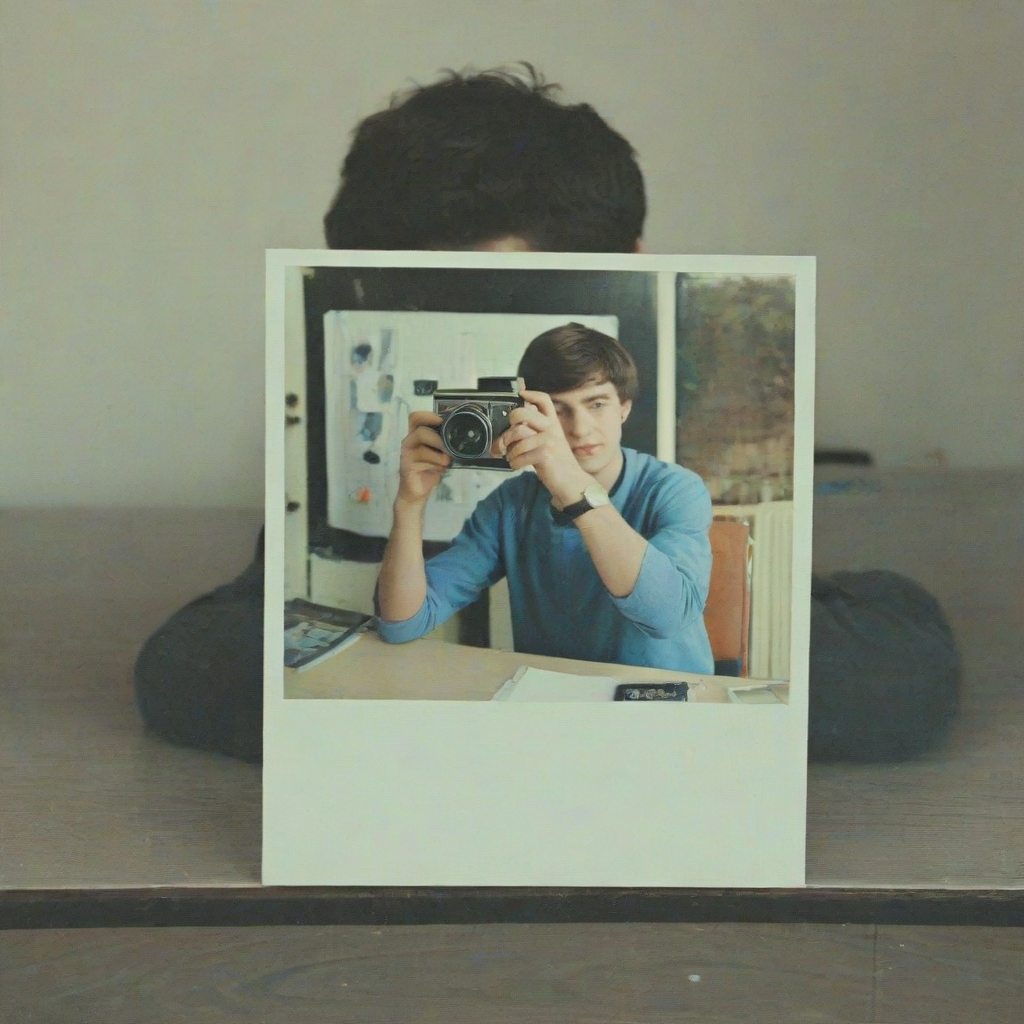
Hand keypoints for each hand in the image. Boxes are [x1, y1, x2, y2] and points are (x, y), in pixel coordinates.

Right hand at [397, 411, 450, 506]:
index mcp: (416, 434)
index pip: (416, 417)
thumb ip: (444, 442)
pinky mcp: (406, 466)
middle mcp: (409, 441)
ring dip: (439, 456)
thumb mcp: (440, 452)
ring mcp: (406, 453)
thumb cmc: (431, 468)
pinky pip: (423, 462)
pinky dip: (435, 465)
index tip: (442, 421)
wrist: (419, 490)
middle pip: (420, 430)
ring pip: (423, 448)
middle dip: (437, 438)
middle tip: (448, 448)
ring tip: (447, 462)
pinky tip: (440, 470)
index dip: (428, 416)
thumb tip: (461, 436)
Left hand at [498, 388, 591, 504]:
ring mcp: (549, 440)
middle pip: (523, 413)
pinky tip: (516, 465)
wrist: (571, 482)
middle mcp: (551, 428)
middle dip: (510, 424)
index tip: (521, 394)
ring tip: (510, 456)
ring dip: (508, 448)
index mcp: (552, 423)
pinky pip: (519, 454)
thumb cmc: (556, 464)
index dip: (530, 394)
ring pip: (518, 434)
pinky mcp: (545, 454)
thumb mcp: (548, 443)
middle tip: (507, 436)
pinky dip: (514, 462)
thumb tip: (514, 426)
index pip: (544, 400)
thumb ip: (535, 432)